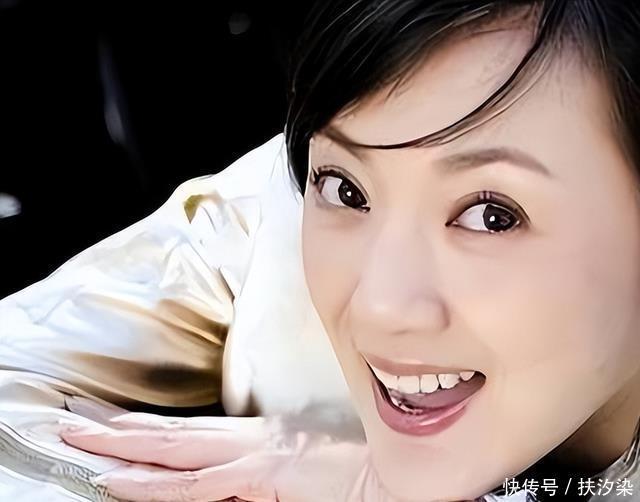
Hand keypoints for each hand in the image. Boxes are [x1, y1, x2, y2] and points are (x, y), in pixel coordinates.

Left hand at [59, 400, 384, 501]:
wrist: (388, 480)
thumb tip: (212, 481)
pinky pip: (196, 485)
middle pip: (173, 433)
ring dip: (124, 447)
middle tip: (74, 420)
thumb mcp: (290, 471)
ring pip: (175, 450)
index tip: (107, 421)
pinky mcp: (261, 474)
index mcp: (256, 436)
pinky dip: (153, 483)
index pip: (188, 431)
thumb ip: (249, 475)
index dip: (144, 427)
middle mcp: (249, 438)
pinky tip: (119, 480)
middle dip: (119, 429)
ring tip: (81, 441)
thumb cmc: (345, 478)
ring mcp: (253, 454)